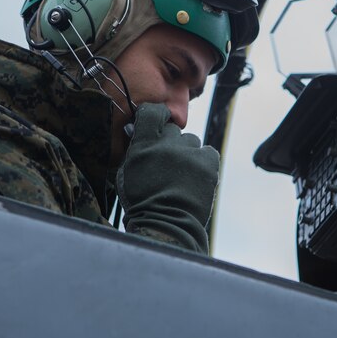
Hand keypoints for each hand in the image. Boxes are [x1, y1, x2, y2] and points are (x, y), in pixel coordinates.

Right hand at [116, 103, 218, 252]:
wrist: (168, 225)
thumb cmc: (143, 202)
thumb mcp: (128, 173)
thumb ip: (136, 150)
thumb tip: (138, 132)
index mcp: (143, 145)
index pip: (151, 112)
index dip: (156, 115)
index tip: (157, 122)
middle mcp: (167, 144)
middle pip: (172, 131)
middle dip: (170, 143)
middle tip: (167, 162)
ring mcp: (189, 153)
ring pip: (190, 141)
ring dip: (187, 153)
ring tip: (182, 174)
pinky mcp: (208, 163)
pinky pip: (208, 152)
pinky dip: (204, 161)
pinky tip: (197, 176)